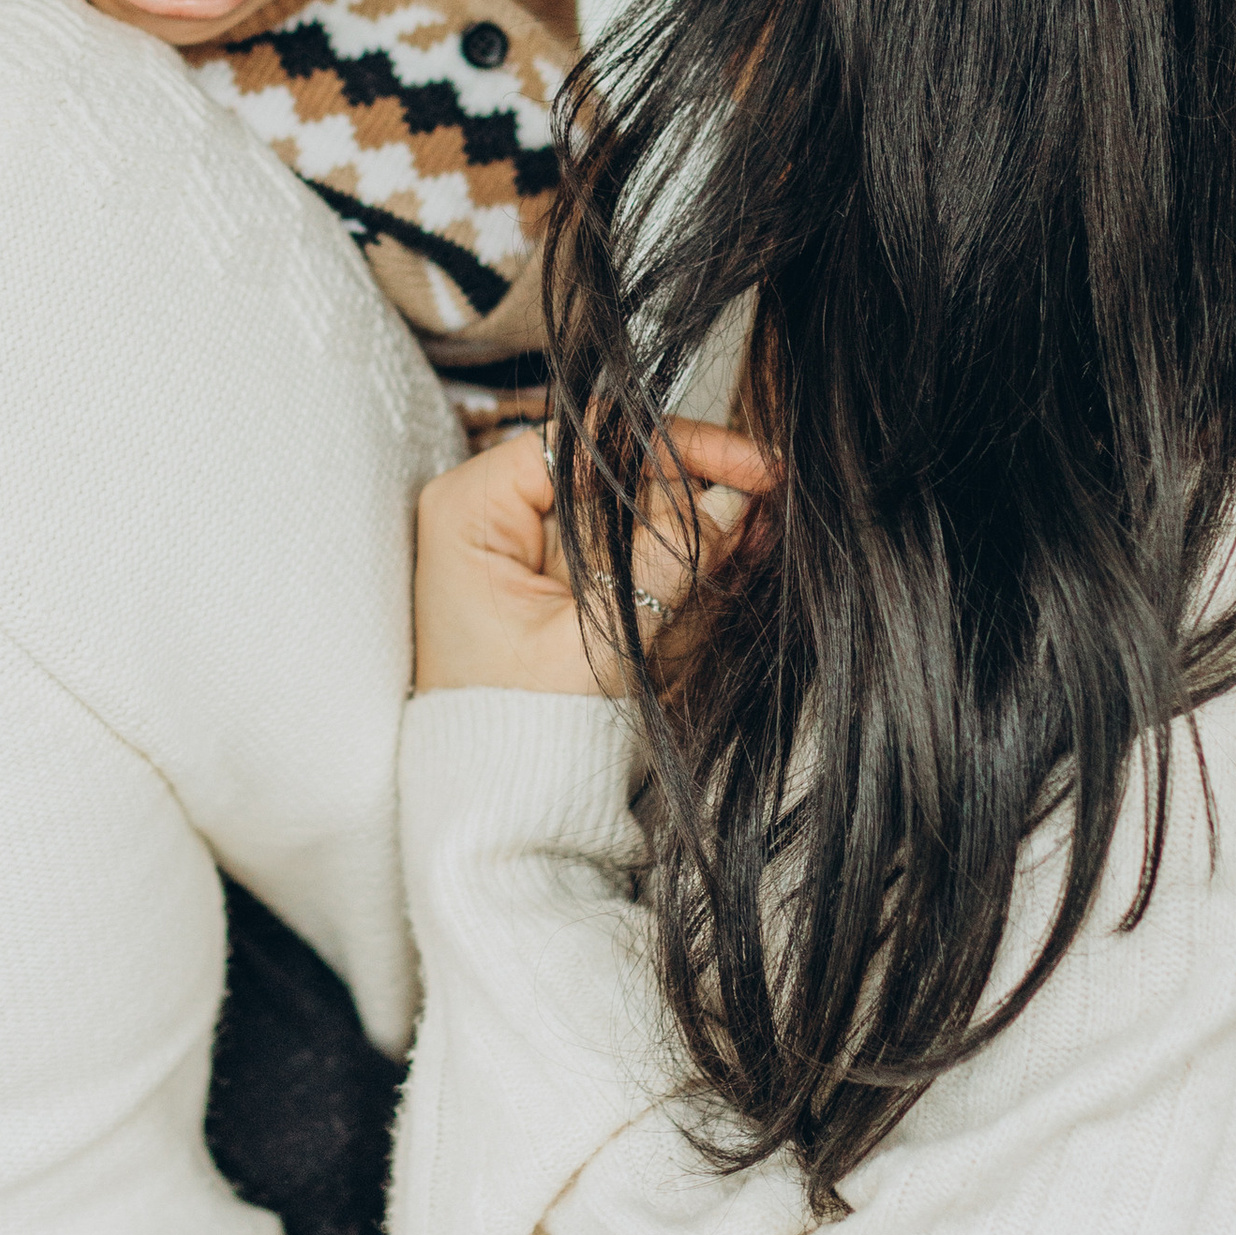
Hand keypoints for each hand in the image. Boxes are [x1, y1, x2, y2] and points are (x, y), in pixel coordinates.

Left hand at [413, 418, 776, 696]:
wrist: (492, 794)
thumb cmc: (521, 727)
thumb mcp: (597, 647)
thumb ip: (661, 570)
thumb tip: (728, 503)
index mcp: (471, 508)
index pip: (581, 440)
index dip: (672, 444)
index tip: (747, 467)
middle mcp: (487, 507)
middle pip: (608, 465)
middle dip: (689, 488)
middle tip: (764, 504)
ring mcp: (517, 536)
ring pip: (623, 503)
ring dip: (686, 525)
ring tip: (742, 547)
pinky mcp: (545, 567)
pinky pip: (618, 542)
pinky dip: (667, 557)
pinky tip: (712, 570)